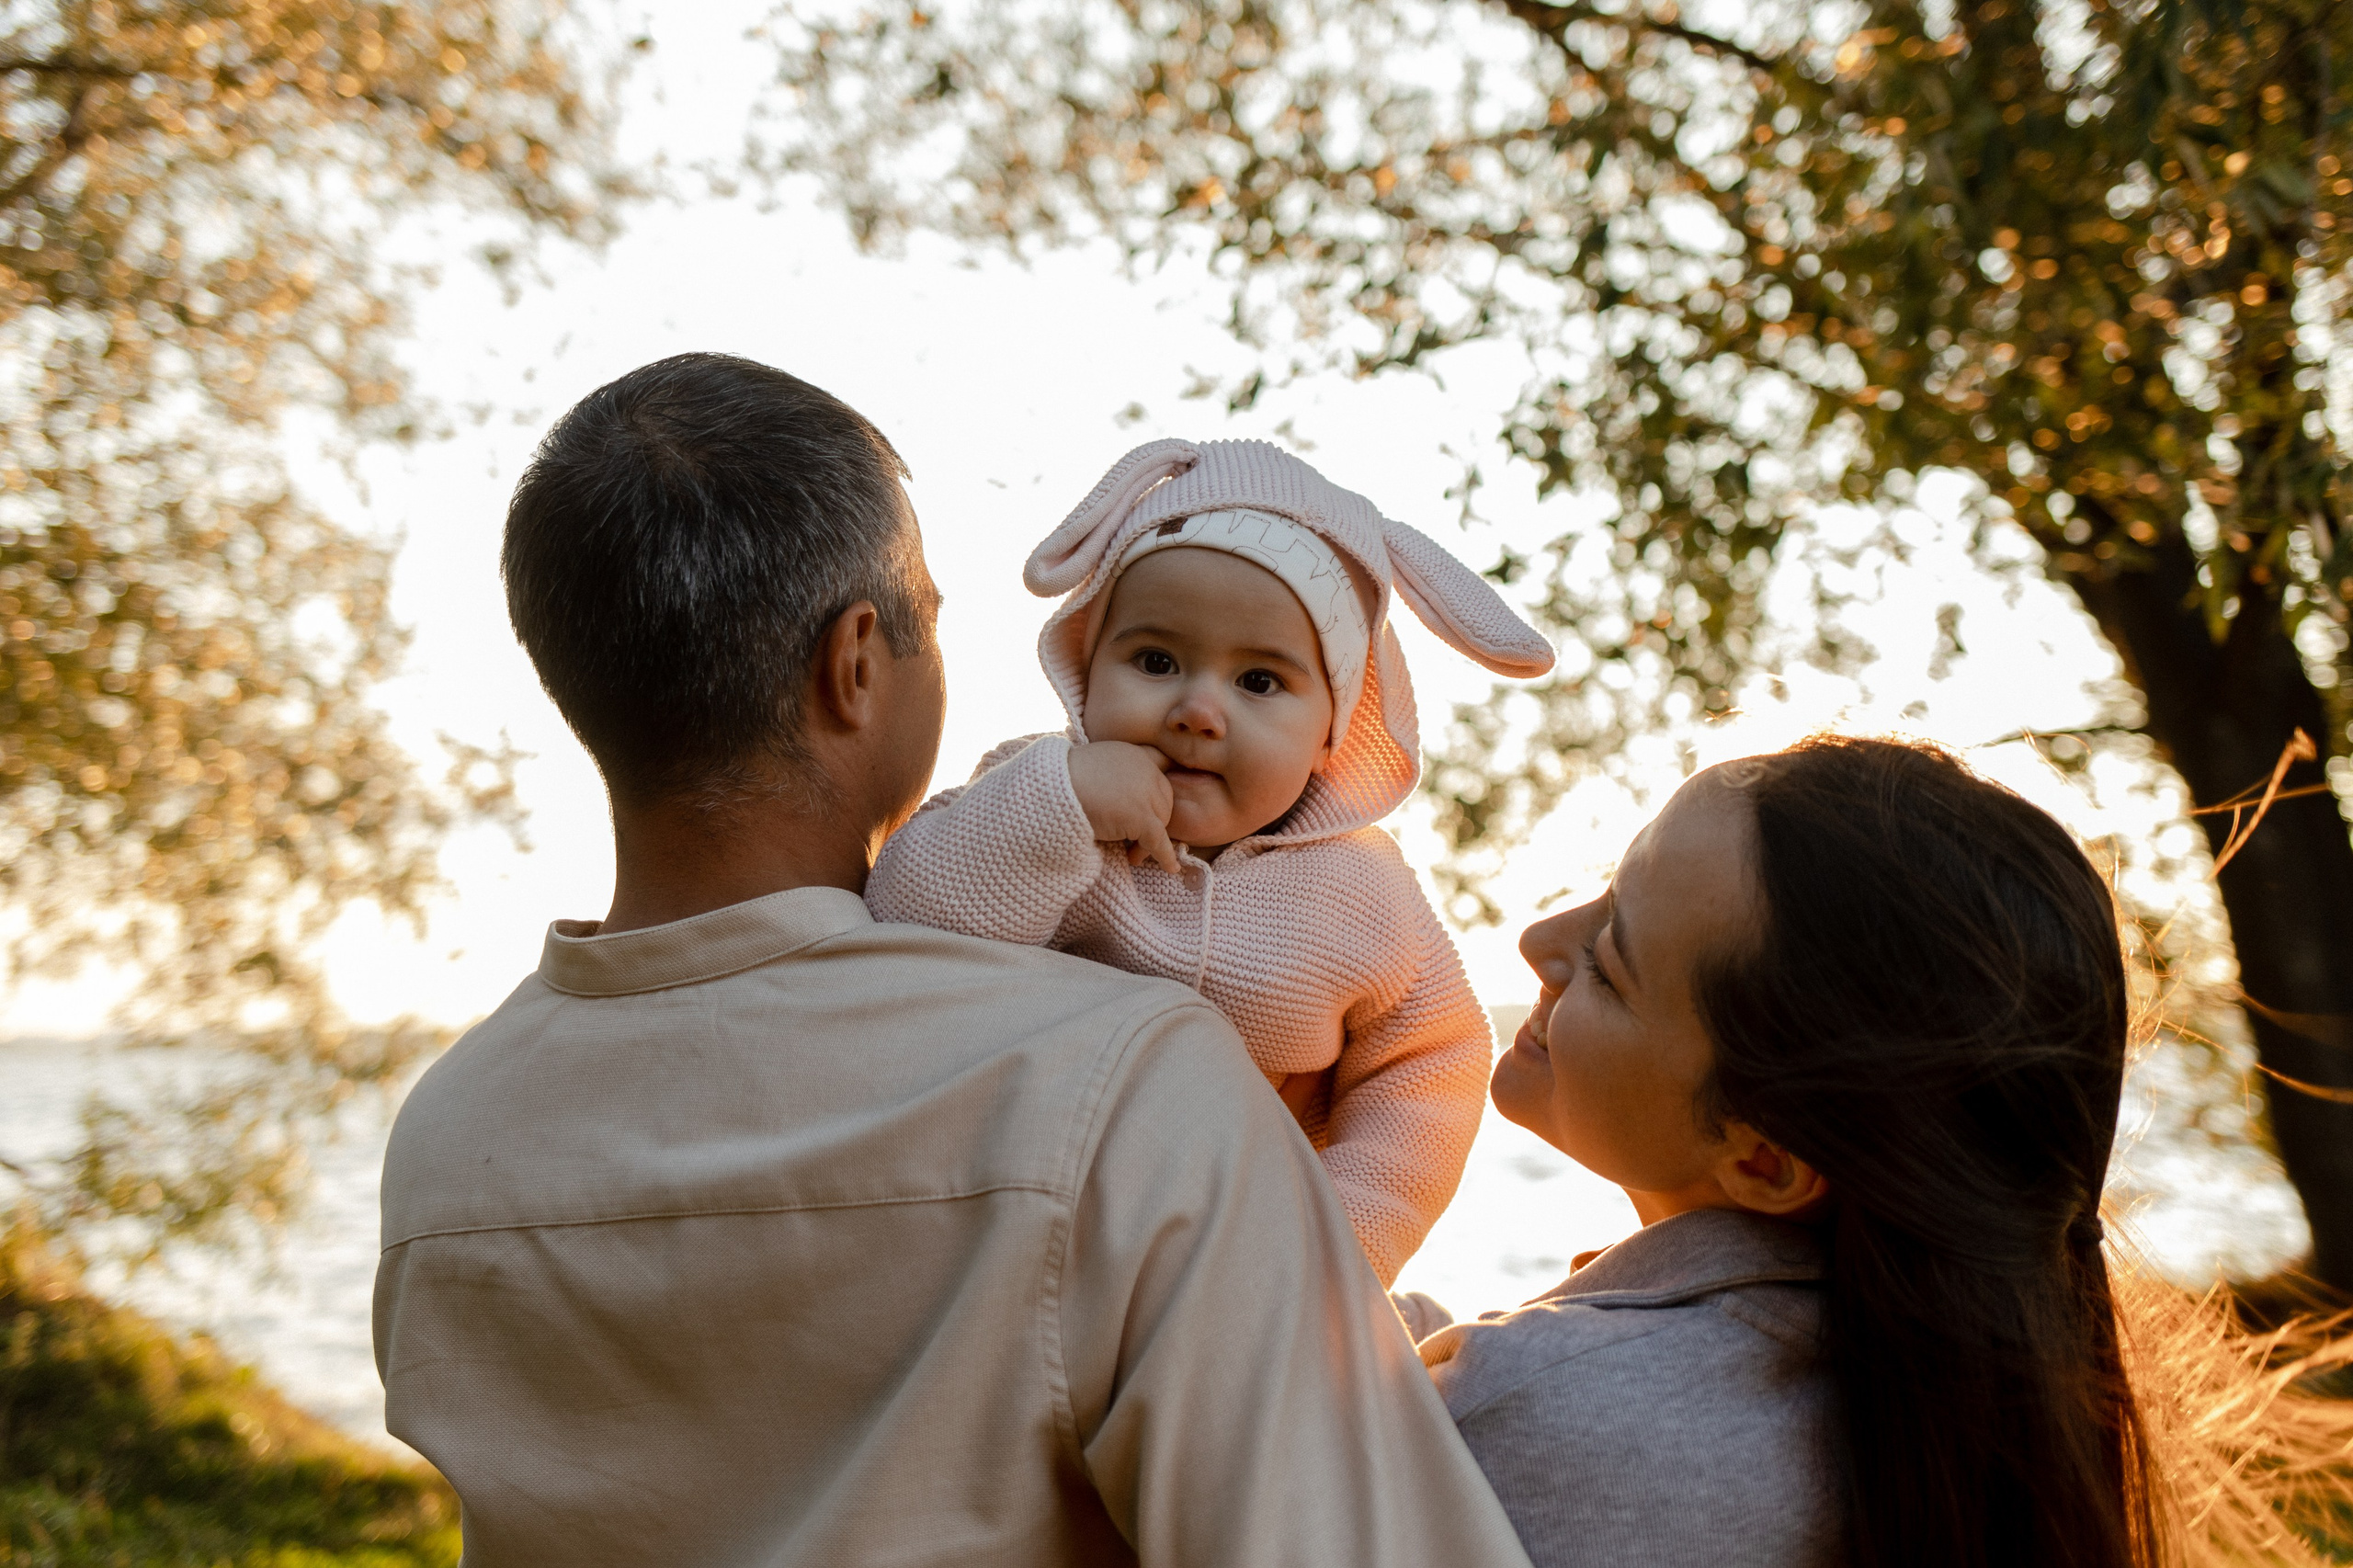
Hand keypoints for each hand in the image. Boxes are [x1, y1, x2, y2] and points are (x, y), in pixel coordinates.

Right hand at [1066, 741, 1178, 872]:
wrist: (1050, 791)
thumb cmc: (1062, 783)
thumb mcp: (1095, 769)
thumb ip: (1115, 778)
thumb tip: (1122, 804)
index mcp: (1135, 755)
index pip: (1159, 778)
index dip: (1155, 799)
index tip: (1153, 814)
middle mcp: (1146, 770)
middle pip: (1164, 803)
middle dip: (1154, 823)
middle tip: (1136, 842)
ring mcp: (1145, 793)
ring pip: (1161, 824)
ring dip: (1149, 842)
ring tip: (1132, 855)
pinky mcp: (1141, 817)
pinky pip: (1159, 841)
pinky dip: (1166, 857)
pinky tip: (1170, 868)